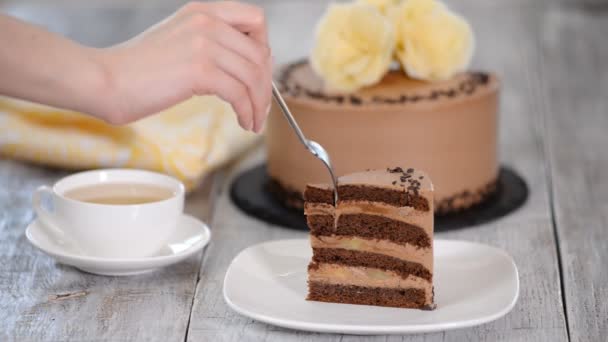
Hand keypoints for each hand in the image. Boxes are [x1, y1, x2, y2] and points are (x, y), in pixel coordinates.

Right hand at [97, 1, 271, 131]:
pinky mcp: (199, 70)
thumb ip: (211, 44)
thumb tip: (246, 68)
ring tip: (254, 122)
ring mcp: (204, 43)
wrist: (106, 80)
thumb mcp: (180, 41)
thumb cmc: (138, 69)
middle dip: (265, 86)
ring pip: (254, 76)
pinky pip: (240, 93)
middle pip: (260, 53)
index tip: (259, 76)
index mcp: (203, 10)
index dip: (264, 50)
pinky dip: (247, 111)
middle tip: (260, 108)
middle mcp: (207, 21)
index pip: (256, 20)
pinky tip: (244, 122)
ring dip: (259, 104)